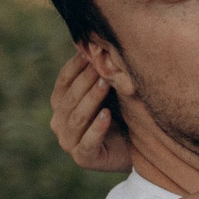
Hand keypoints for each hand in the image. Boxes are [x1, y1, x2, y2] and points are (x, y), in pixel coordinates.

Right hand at [52, 51, 131, 172]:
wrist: (138, 146)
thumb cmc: (122, 112)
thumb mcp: (111, 89)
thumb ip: (101, 72)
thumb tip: (100, 40)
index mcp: (61, 103)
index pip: (63, 81)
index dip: (75, 66)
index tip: (91, 52)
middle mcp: (59, 122)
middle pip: (69, 98)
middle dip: (85, 80)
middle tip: (102, 66)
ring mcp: (69, 142)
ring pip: (76, 118)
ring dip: (91, 100)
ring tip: (106, 84)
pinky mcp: (83, 158)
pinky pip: (86, 143)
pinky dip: (96, 129)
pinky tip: (107, 115)